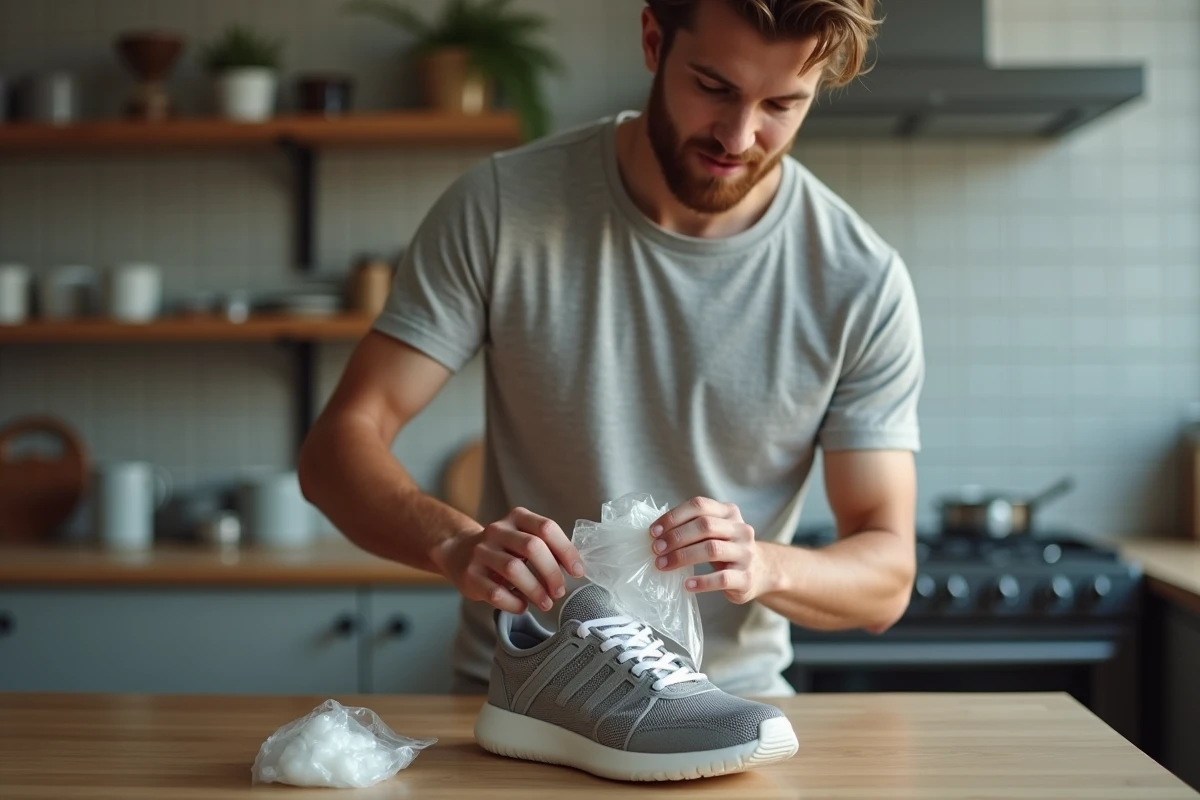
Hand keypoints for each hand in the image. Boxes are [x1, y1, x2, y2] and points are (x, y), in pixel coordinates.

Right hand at [433, 507, 584, 613]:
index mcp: (516, 518)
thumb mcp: (523, 538)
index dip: (565, 550)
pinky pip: (495, 592)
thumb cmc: (503, 550)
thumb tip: (574, 570)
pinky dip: (514, 602)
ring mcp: (481, 552)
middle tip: (559, 591)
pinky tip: (522, 606)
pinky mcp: (470, 575)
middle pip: (532, 547)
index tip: (577, 572)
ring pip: (513, 569)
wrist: (458, 553)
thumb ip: (546, 548)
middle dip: (551, 572)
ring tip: (546, 603)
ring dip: (535, 590)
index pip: (546, 528)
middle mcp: (497, 530)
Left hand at [650, 496, 766, 604]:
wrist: (761, 571)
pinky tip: (686, 584)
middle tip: (656, 549)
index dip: (674, 517)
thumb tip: (656, 534)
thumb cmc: (726, 549)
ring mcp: (746, 553)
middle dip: (676, 537)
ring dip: (683, 556)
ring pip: (712, 549)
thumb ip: (693, 526)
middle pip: (705, 526)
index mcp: (729, 512)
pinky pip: (721, 578)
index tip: (653, 531)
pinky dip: (701, 581)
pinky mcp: (746, 577)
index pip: (699, 505)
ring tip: (663, 564)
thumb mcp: (716, 531)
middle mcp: (740, 529)